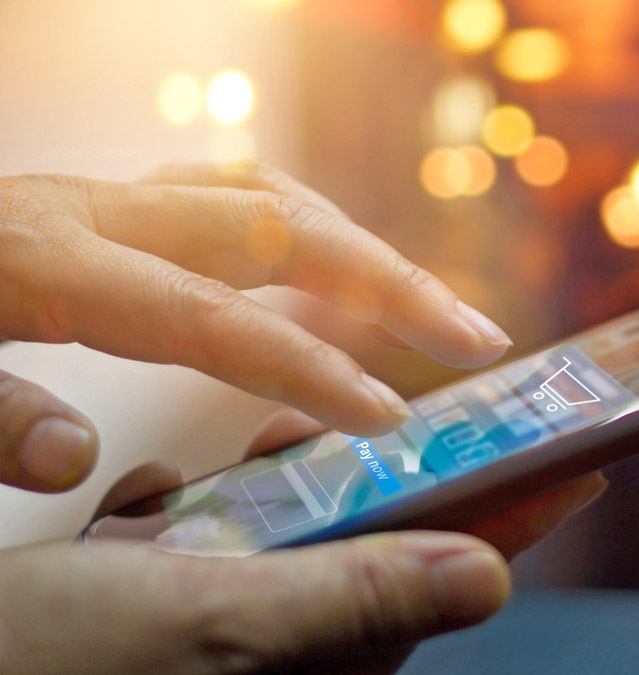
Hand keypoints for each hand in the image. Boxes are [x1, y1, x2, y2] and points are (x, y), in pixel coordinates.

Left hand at [0, 162, 511, 492]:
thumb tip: (80, 458)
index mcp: (42, 257)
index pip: (211, 318)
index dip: (310, 366)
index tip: (390, 418)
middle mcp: (91, 211)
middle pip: (276, 225)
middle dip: (390, 283)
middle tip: (475, 339)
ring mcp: (103, 199)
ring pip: (266, 194)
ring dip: (360, 247)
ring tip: (428, 305)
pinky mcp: (105, 205)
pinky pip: (230, 194)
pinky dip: (300, 226)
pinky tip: (330, 265)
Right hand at [0, 410, 607, 674]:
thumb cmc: (68, 662)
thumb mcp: (221, 619)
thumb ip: (356, 598)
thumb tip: (491, 578)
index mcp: (330, 655)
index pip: (457, 575)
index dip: (525, 516)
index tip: (585, 464)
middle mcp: (295, 646)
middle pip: (387, 545)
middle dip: (381, 478)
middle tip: (351, 431)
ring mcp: (235, 628)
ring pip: (302, 534)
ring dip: (277, 486)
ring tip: (232, 465)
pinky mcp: (179, 609)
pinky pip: (222, 544)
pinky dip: (196, 511)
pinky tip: (142, 511)